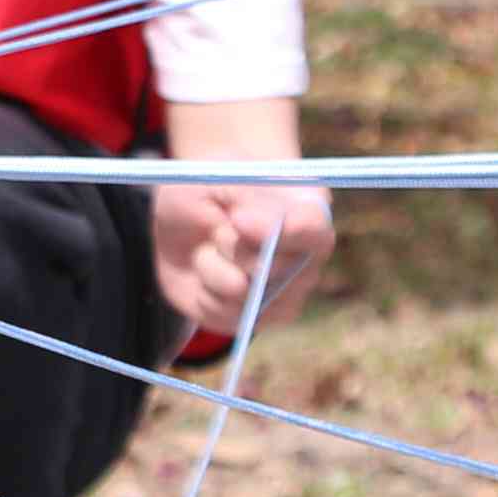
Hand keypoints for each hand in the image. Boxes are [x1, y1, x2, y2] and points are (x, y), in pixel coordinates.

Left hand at [149, 177, 333, 344]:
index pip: (314, 228)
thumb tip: (272, 231)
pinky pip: (226, 316)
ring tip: (210, 248)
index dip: (287, 229)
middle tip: (218, 228)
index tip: (240, 219)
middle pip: (276, 267)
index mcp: (307, 210)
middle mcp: (306, 257)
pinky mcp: (258, 319)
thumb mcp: (219, 177)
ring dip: (212, 268)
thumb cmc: (207, 191)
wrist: (182, 222)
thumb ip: (249, 197)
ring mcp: (287, 293)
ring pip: (245, 294)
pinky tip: (207, 273)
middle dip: (232, 246)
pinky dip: (204, 294)